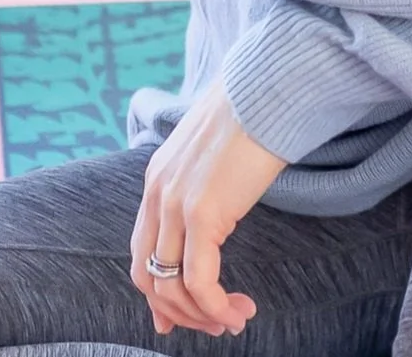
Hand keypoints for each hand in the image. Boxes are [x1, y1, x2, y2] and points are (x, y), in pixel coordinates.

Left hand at [129, 81, 286, 338]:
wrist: (269, 88)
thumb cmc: (254, 116)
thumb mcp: (215, 156)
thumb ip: (204, 185)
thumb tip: (216, 215)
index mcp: (158, 179)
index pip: (142, 251)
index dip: (159, 291)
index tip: (182, 315)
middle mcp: (158, 194)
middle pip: (148, 276)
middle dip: (179, 311)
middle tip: (214, 323)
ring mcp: (176, 204)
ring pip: (171, 286)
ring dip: (202, 314)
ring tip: (234, 318)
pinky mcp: (203, 212)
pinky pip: (199, 280)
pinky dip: (215, 305)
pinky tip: (237, 309)